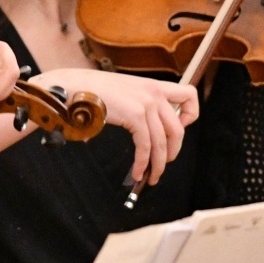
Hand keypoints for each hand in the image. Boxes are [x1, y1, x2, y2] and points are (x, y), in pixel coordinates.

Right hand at [31, 68, 198, 186]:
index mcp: (154, 85)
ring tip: (150, 177)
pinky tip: (136, 172)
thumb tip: (145, 128)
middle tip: (162, 164)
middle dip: (172, 152)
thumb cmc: (92, 91)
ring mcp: (146, 103)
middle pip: (177, 129)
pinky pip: (146, 146)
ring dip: (157, 165)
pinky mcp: (135, 115)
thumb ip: (139, 103)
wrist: (74, 87)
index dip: (190, 116)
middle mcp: (154, 93)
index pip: (189, 95)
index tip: (179, 128)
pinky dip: (143, 163)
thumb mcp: (125, 91)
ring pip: (163, 142)